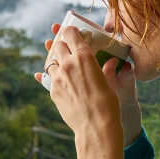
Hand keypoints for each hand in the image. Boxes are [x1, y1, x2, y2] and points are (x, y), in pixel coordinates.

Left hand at [33, 25, 123, 158]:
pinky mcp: (52, 90)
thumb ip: (106, 69)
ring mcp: (57, 77)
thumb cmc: (108, 104)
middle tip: (68, 48)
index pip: (71, 34)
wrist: (95, 127)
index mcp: (84, 56)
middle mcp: (68, 63)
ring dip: (57, 61)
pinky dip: (55, 76)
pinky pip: (49, 78)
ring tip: (64, 65)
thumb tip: (111, 62)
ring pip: (51, 61)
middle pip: (58, 45)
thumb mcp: (109, 82)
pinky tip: (60, 79)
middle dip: (62, 44)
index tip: (72, 32)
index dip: (71, 31)